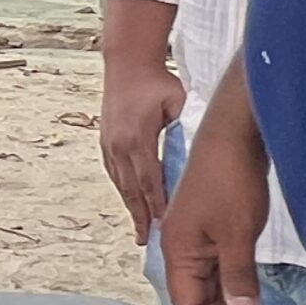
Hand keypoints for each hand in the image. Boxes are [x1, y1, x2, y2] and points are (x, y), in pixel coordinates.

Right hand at [100, 55, 185, 243]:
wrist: (126, 63)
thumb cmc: (156, 80)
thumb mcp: (178, 101)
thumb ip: (187, 126)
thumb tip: (199, 150)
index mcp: (137, 139)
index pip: (150, 181)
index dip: (158, 206)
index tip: (166, 227)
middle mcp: (119, 146)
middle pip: (132, 190)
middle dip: (140, 217)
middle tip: (147, 241)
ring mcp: (110, 145)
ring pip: (121, 184)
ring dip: (131, 208)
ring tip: (140, 230)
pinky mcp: (106, 141)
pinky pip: (116, 173)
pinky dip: (125, 191)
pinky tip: (132, 203)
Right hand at [161, 129, 272, 304]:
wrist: (234, 137)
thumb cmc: (229, 182)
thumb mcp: (236, 235)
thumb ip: (237, 277)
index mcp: (178, 250)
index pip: (187, 302)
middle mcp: (182, 246)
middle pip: (199, 296)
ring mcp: (197, 236)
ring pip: (211, 283)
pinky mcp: (213, 227)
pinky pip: (220, 267)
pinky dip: (236, 285)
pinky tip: (253, 295)